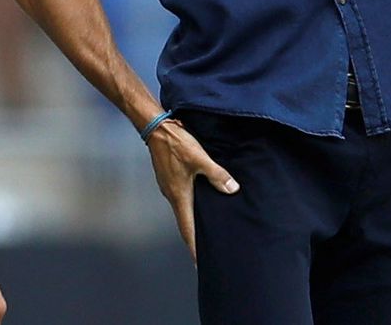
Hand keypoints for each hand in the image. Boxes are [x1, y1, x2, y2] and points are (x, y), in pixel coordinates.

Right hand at [146, 120, 238, 261]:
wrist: (157, 129)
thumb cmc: (177, 144)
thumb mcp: (200, 158)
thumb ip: (217, 175)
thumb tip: (232, 190)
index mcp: (179, 195)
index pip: (187, 228)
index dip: (194, 246)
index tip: (200, 262)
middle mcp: (172, 195)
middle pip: (185, 223)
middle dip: (195, 238)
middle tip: (206, 252)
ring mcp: (170, 187)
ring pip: (184, 209)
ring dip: (194, 222)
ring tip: (206, 232)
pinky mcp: (171, 179)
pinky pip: (183, 198)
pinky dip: (192, 206)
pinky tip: (201, 204)